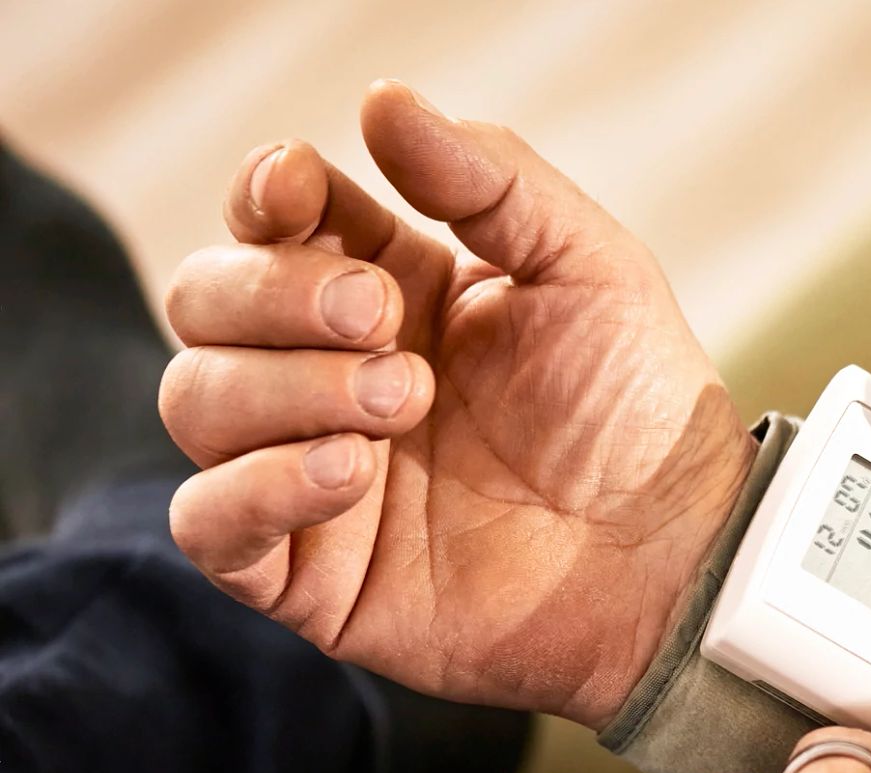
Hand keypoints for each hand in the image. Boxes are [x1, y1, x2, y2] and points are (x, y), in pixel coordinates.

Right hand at [158, 82, 754, 726]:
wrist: (672, 551)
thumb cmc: (638, 409)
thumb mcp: (587, 265)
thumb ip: (488, 179)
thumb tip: (380, 100)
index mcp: (388, 288)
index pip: (271, 219)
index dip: (264, 195)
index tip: (295, 186)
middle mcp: (331, 373)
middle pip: (206, 298)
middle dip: (277, 295)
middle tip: (381, 318)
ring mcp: (308, 472)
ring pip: (195, 399)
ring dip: (285, 386)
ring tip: (401, 404)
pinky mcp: (305, 572)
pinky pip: (206, 520)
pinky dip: (256, 486)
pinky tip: (350, 472)